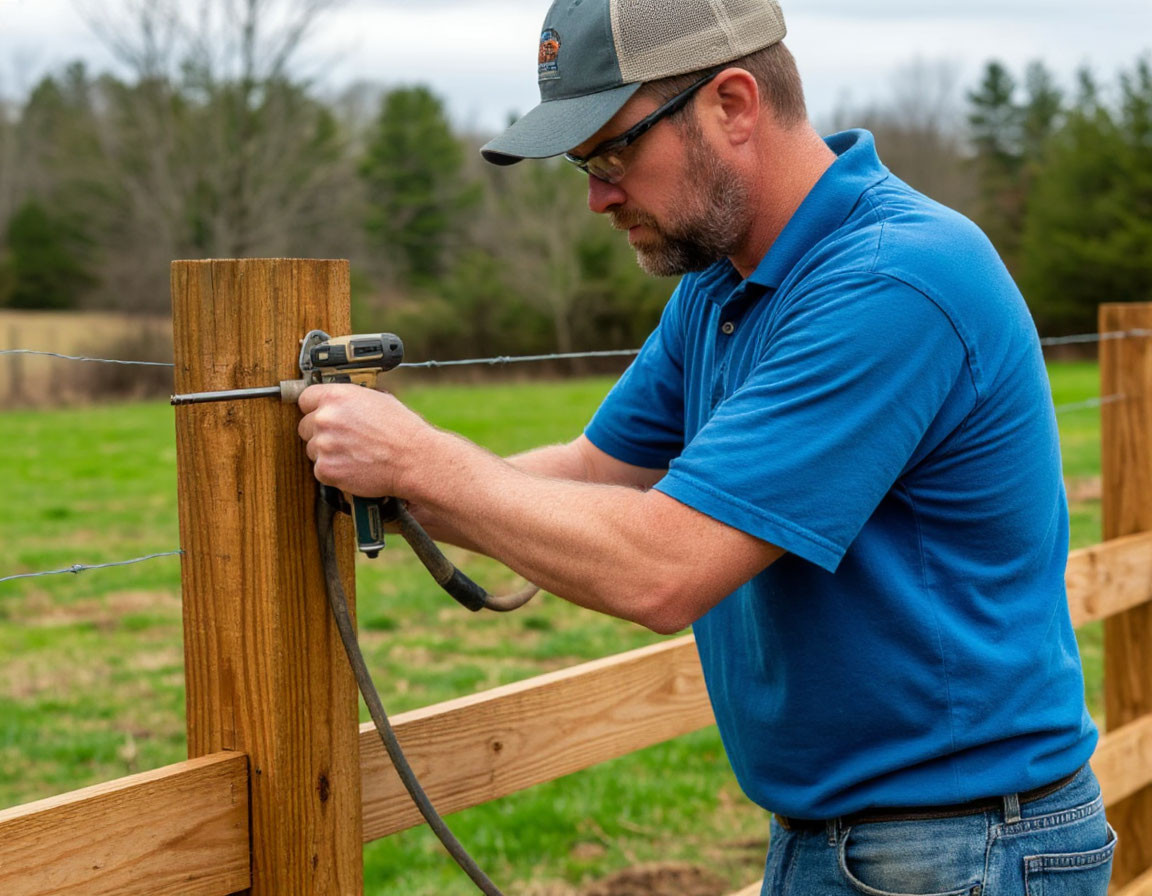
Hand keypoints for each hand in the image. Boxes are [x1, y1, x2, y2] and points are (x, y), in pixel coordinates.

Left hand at [297, 385, 430, 497]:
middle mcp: (325, 418)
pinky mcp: (326, 469)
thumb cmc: (402, 430)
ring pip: (312, 450)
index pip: (305, 399)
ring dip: (327, 453)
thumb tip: (341, 403)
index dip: (314, 408)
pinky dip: (334, 472)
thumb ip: (350, 400)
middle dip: (321, 433)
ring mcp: (323, 445)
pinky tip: (354, 467)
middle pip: (305, 426)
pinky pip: (320, 470)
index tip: (319, 415)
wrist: (413, 459)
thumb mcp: (378, 399)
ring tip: (353, 454)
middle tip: (344, 439)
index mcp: (336, 396)